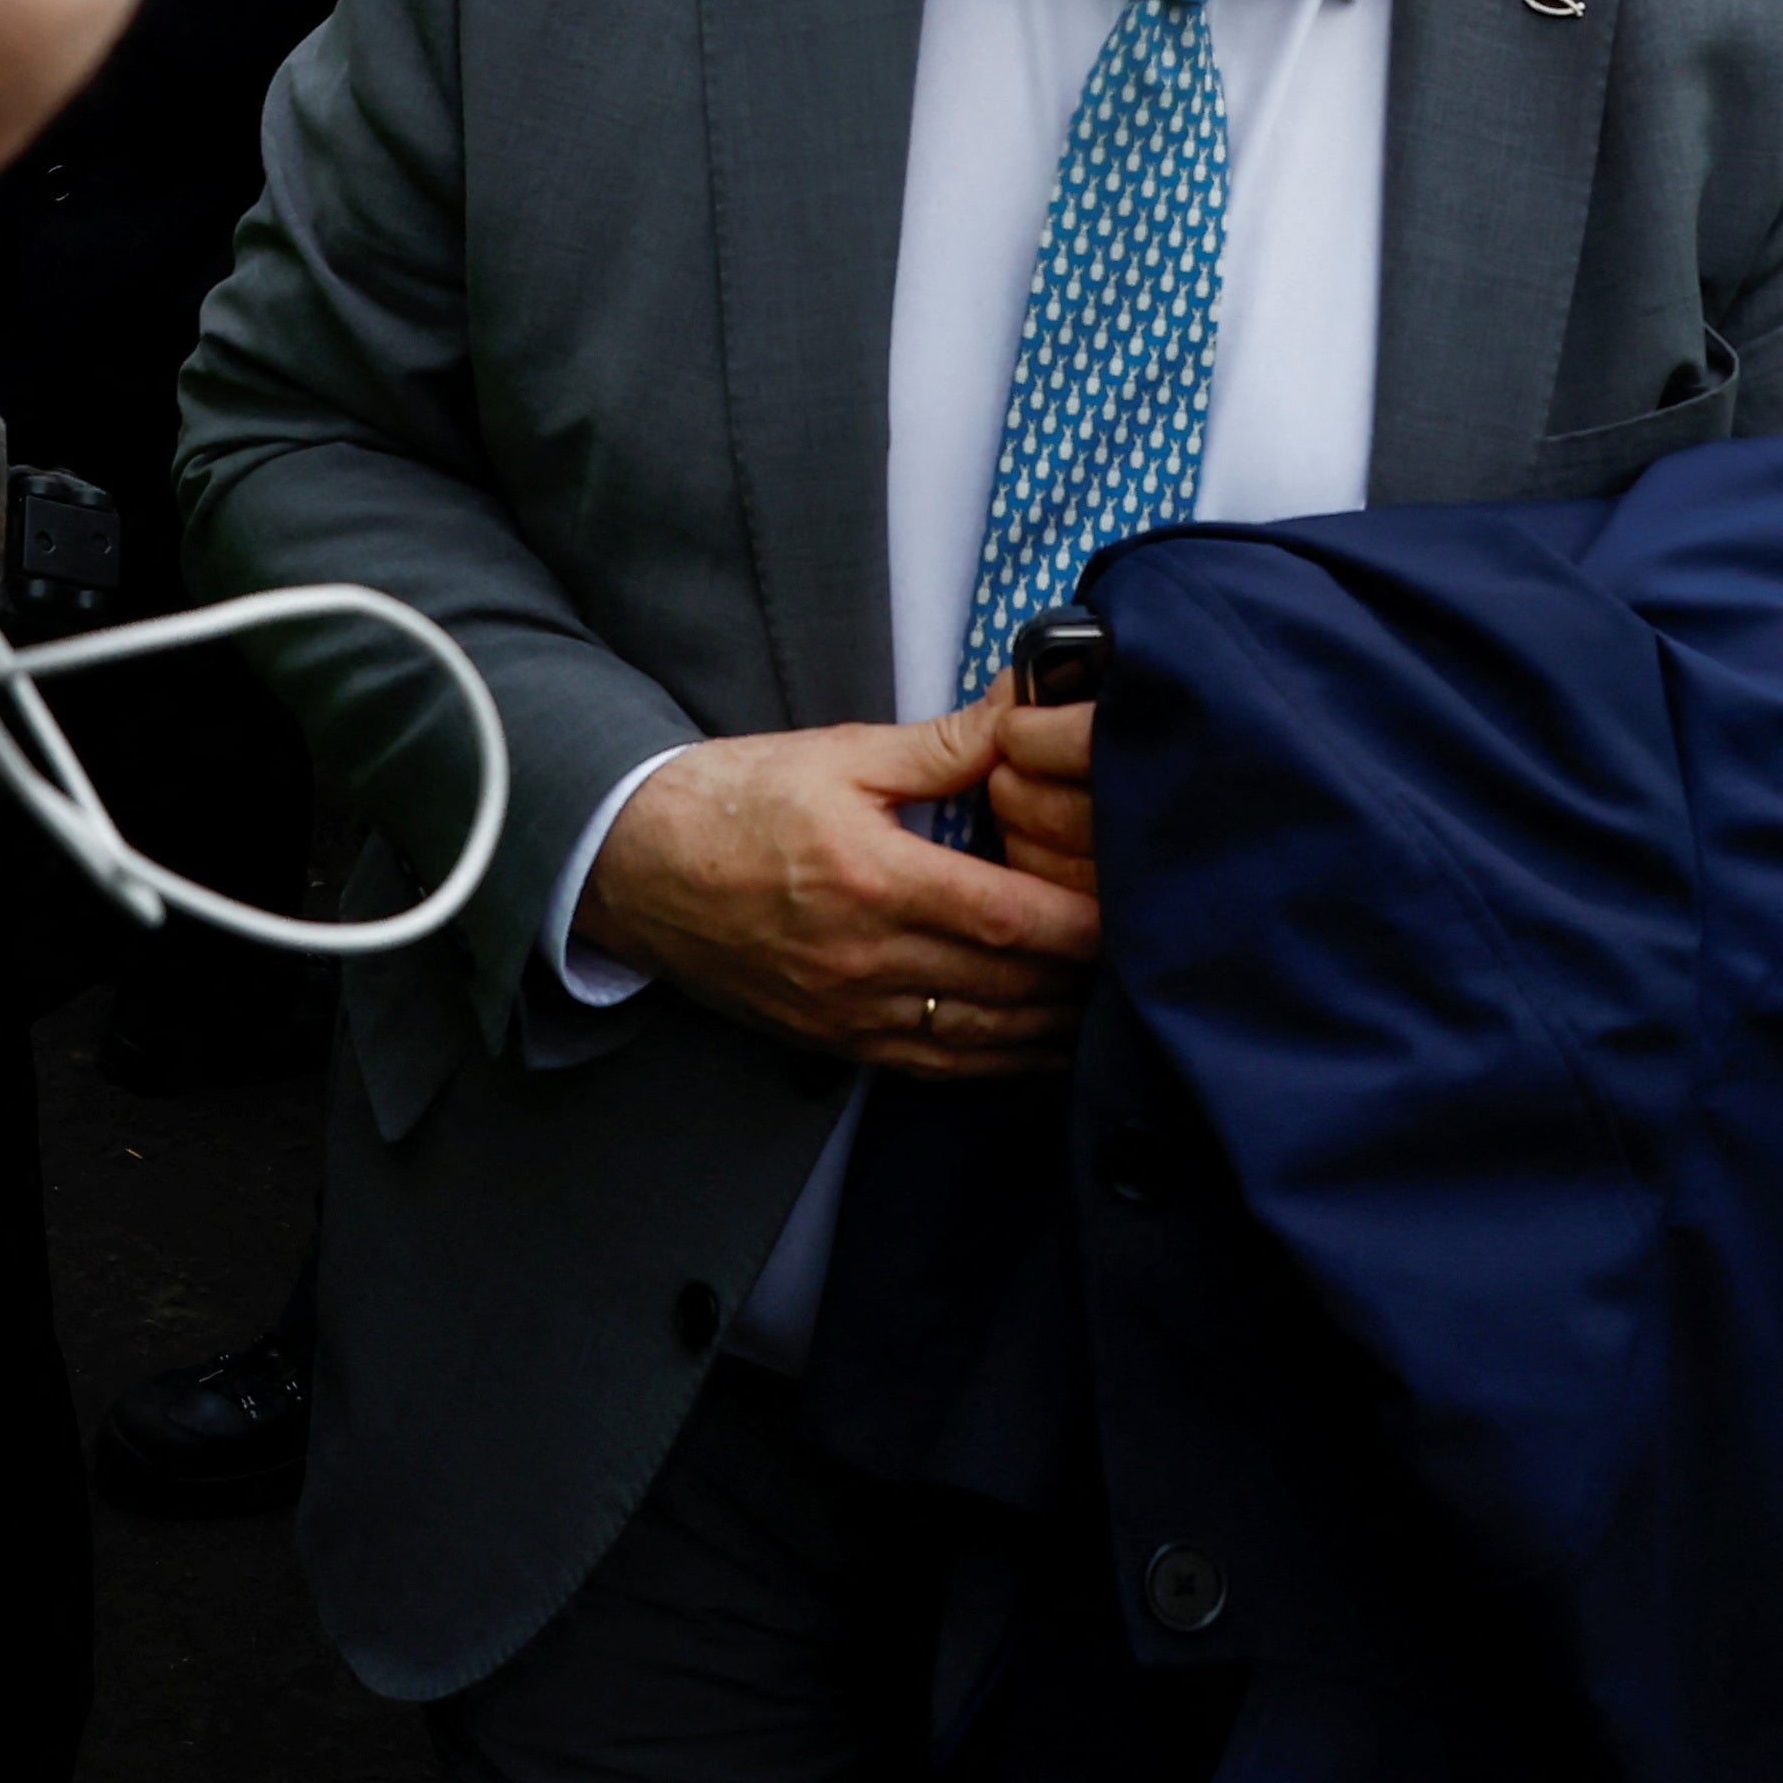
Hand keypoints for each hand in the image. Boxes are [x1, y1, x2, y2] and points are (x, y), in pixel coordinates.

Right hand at [582, 707, 1104, 1074]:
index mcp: (873, 880)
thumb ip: (946, 746)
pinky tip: (1041, 1046)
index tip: (1142, 915)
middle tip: (1150, 958)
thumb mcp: (842, 753)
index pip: (1008, 921)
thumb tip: (1027, 715)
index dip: (1083, 928)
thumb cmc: (733, 799)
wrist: (631, 864)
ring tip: (1113, 1007)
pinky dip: (999, 1061)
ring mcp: (848, 1011)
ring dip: (1053, 1029)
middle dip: (1085, 980)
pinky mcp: (833, 1041)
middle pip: (1009, 989)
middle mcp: (864, 960)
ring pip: (981, 1040)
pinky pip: (936, 1067)